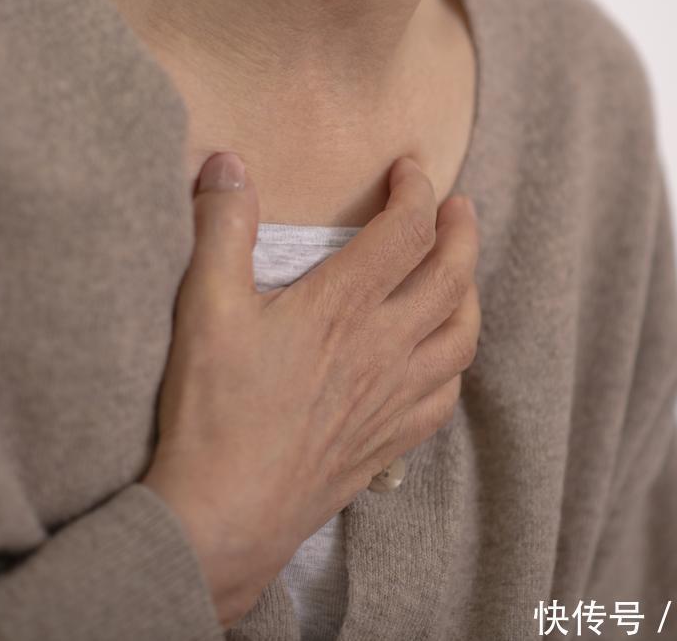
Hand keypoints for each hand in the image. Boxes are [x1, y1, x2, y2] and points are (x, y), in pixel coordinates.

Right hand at [141, 151, 480, 627]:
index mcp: (343, 307)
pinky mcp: (386, 442)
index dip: (416, 188)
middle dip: (463, 232)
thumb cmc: (214, 410)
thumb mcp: (205, 307)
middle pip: (453, 278)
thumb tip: (228, 163)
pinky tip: (439, 358)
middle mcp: (383, 349)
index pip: (406, 230)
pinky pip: (445, 395)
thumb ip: (221, 228)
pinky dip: (453, 363)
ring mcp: (392, 399)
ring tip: (460, 273)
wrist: (226, 513)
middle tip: (459, 207)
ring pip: (462, 337)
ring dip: (471, 294)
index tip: (410, 167)